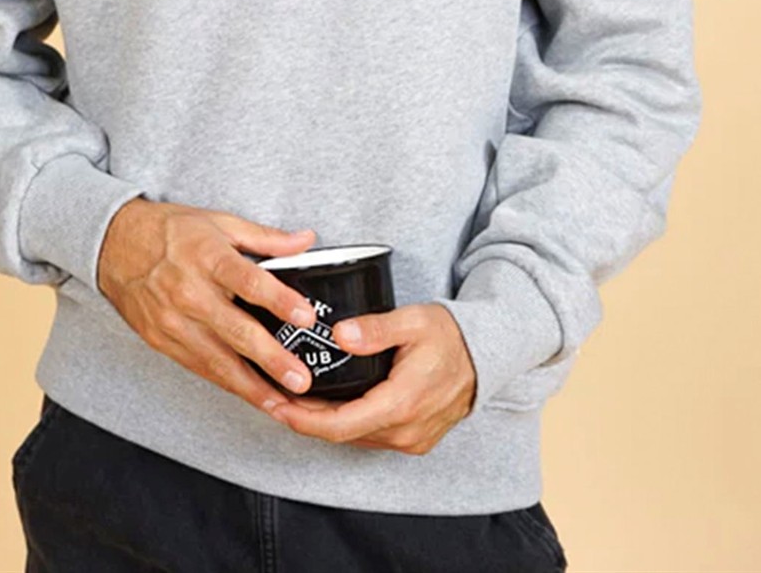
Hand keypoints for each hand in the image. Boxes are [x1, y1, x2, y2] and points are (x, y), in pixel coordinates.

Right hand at [97, 197, 320, 417]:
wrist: (114, 245)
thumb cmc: (169, 231)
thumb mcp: (219, 222)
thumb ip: (265, 237)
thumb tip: (305, 241)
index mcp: (208, 257)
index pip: (249, 282)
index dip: (279, 300)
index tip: (306, 316)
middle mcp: (190, 292)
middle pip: (236, 330)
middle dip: (271, 358)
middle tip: (300, 378)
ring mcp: (174, 322)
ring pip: (218, 361)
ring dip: (253, 386)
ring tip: (282, 404)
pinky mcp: (163, 342)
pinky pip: (201, 368)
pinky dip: (228, 384)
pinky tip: (252, 395)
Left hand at [267, 303, 475, 454]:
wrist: (487, 355)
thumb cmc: (450, 336)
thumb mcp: (413, 321)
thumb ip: (375, 329)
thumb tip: (340, 335)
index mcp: (401, 404)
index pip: (339, 425)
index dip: (302, 420)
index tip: (275, 405)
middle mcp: (405, 431)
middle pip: (342, 433)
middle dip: (305, 418)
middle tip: (273, 396)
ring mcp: (411, 439)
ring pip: (355, 437)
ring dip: (325, 421)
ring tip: (294, 397)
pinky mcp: (414, 439)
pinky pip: (371, 436)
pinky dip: (346, 422)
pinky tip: (329, 403)